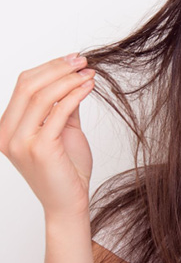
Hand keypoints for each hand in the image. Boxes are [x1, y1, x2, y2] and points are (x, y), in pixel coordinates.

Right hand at [0, 54, 95, 220]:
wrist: (69, 203)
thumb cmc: (66, 170)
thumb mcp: (62, 131)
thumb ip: (62, 107)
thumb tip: (73, 79)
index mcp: (6, 128)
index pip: (23, 85)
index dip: (49, 67)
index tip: (73, 59)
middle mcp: (6, 134)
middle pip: (29, 85)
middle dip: (59, 68)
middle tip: (83, 61)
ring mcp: (20, 142)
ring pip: (42, 96)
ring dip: (69, 79)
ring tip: (89, 72)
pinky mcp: (40, 148)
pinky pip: (59, 112)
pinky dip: (76, 94)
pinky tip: (89, 87)